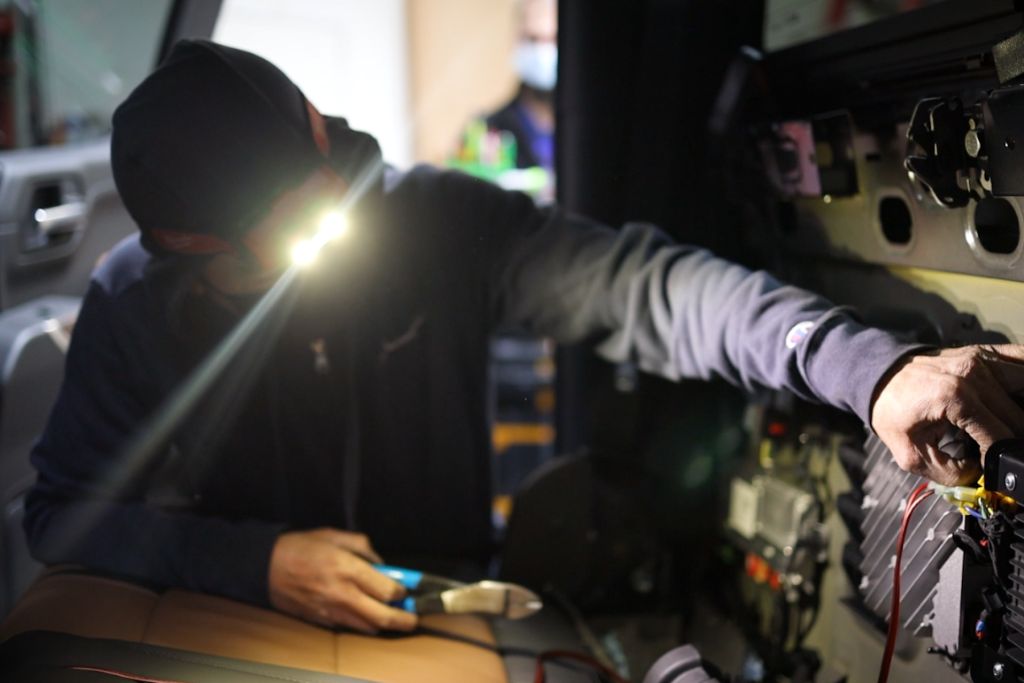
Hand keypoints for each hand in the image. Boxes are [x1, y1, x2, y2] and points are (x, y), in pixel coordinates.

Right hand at [268, 528, 416, 632]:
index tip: (406, 589)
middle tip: (413, 618)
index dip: (402, 592)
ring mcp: (331, 611)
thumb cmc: (301, 547)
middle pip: (382, 616)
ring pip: (368, 627)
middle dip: (404, 620)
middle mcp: (342, 593)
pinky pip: (350, 627)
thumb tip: (381, 563)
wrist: (265, 567)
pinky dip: (363, 624)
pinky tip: (367, 615)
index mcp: (347, 568)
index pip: (387, 590)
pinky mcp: (321, 621)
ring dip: (384, 624)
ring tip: (393, 616)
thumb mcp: (334, 535)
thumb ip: (363, 547)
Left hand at [871, 345, 1023, 484]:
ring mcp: (983, 360)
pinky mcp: (987, 352)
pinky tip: (1017, 402)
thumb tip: (982, 477)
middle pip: (1019, 419)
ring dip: (1020, 413)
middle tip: (996, 452)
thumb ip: (949, 473)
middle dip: (1012, 442)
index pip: (1000, 438)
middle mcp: (974, 375)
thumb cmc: (892, 409)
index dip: (998, 460)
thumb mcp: (909, 453)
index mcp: (955, 398)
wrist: (878, 374)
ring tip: (1008, 430)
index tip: (990, 468)